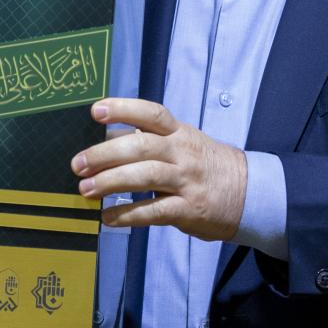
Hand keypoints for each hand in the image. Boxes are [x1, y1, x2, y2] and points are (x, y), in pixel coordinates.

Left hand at [73, 98, 248, 240]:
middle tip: (78, 164)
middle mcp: (182, 153)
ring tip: (86, 189)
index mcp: (179, 133)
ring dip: (111, 182)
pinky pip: (154, 212)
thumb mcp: (185, 143)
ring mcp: (186, 181)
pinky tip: (108, 218)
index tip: (96, 111)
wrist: (250, 193)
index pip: (151, 113)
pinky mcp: (189, 210)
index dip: (123, 109)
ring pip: (145, 176)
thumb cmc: (207, 166)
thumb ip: (152, 140)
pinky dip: (128, 215)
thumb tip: (108, 140)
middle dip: (104, 154)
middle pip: (141, 146)